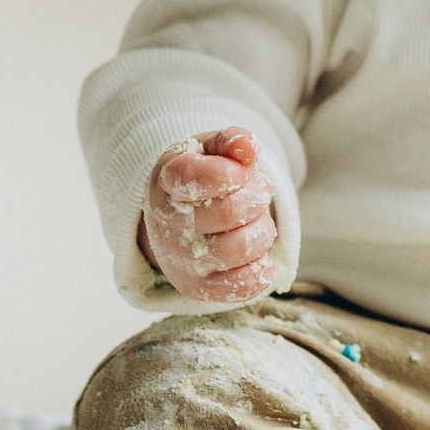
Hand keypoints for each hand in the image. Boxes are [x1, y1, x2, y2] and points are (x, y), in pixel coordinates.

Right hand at [139, 127, 279, 305]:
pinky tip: (258, 254)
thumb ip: (231, 141)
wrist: (180, 217)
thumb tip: (248, 148)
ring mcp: (180, 261)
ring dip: (262, 230)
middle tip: (258, 190)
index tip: (241, 170)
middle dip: (257, 196)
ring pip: (239, 249)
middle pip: (229, 212)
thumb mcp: (210, 149)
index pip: (192, 177)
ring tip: (255, 220)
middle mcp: (167, 226)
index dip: (228, 173)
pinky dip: (260, 270)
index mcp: (166, 182)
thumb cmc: (203, 176)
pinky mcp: (198, 288)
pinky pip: (239, 287)